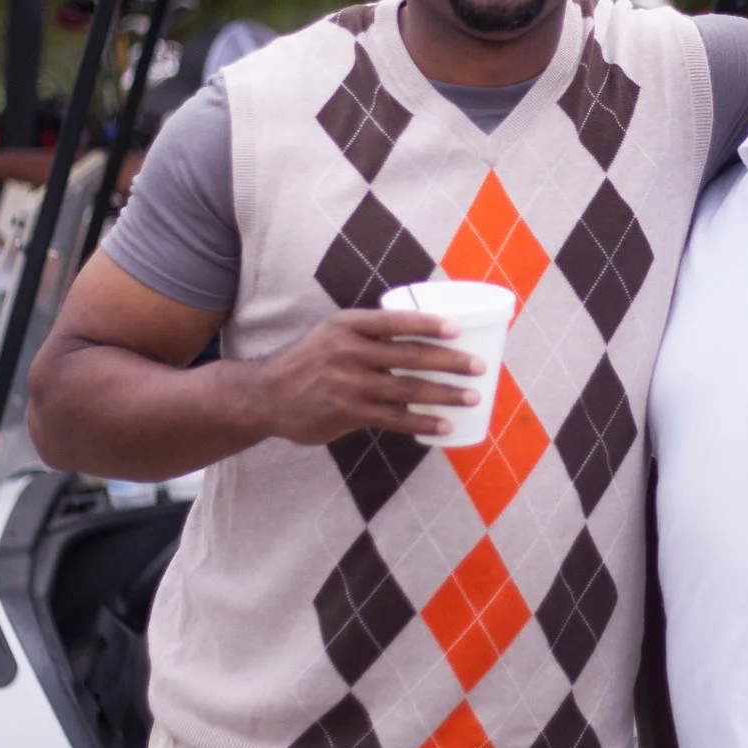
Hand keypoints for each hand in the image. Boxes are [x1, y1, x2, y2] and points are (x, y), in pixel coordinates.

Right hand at [250, 310, 483, 443]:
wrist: (267, 395)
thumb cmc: (310, 362)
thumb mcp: (332, 334)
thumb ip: (369, 335)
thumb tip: (417, 337)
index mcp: (348, 325)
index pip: (395, 321)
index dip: (429, 324)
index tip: (458, 330)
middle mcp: (348, 351)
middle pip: (410, 355)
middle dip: (450, 362)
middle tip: (480, 367)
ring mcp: (348, 384)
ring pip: (407, 388)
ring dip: (444, 394)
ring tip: (472, 398)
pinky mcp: (348, 413)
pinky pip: (394, 418)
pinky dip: (422, 422)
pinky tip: (443, 426)